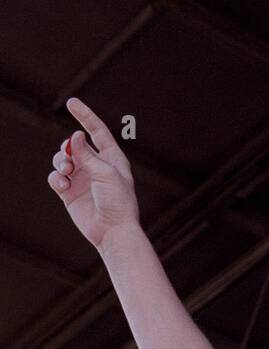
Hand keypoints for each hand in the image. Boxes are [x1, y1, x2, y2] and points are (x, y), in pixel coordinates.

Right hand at [47, 97, 139, 247]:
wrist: (113, 232)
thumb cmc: (117, 202)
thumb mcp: (105, 172)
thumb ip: (87, 153)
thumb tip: (74, 136)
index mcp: (111, 158)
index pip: (97, 131)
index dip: (84, 116)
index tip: (71, 102)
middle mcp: (96, 166)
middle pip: (74, 145)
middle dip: (67, 148)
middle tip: (70, 159)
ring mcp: (82, 180)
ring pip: (62, 159)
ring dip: (60, 161)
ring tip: (66, 171)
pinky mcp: (71, 193)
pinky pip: (56, 178)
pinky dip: (56, 178)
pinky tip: (63, 185)